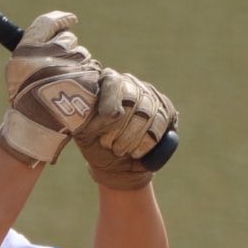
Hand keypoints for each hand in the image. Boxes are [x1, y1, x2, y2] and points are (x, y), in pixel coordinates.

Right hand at [0, 11, 108, 166]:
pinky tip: (76, 94)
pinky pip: (93, 71)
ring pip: (83, 56)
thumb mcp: (18, 66)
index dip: (61, 19)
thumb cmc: (25, 97)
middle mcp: (50, 54)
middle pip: (69, 40)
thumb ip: (36, 43)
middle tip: (58, 72)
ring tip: (64, 88)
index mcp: (29, 49)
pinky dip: (87, 80)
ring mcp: (71, 67)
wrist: (37, 127)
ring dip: (78, 67)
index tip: (71, 20)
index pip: (48, 23)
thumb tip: (62, 23)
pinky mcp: (88, 80)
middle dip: (67, 52)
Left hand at [75, 69, 177, 189]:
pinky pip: (162, 122)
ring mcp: (149, 95)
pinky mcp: (166, 109)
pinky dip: (147, 142)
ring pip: (148, 113)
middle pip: (132, 99)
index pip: (112, 81)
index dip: (111, 97)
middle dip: (119, 127)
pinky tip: (136, 152)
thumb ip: (81, 118)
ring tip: (119, 150)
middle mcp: (129, 83)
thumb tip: (82, 109)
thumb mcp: (82, 132)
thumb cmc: (95, 145)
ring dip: (132, 137)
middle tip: (108, 144)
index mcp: (105, 83)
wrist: (116, 165)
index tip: (108, 114)